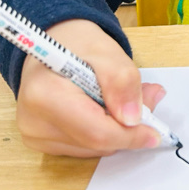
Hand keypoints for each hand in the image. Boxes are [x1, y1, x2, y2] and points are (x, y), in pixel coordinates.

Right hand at [16, 19, 166, 156]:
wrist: (53, 40)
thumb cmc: (77, 43)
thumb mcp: (107, 51)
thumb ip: (122, 81)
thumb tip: (133, 119)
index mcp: (45, 96)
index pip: (95, 133)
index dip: (130, 136)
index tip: (155, 132)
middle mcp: (33, 121)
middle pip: (94, 143)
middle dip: (126, 128)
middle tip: (147, 99)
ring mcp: (35, 135)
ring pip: (92, 148)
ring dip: (115, 129)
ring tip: (121, 96)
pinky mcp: (41, 141)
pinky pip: (83, 146)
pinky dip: (101, 131)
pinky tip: (103, 106)